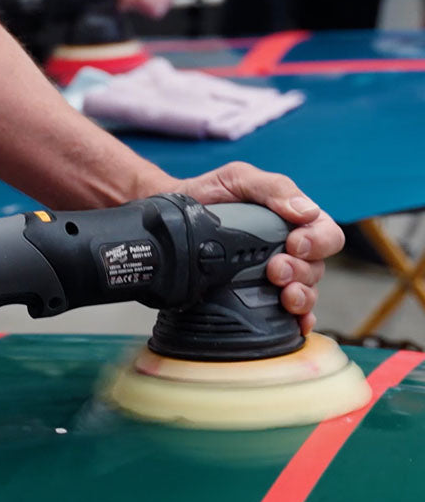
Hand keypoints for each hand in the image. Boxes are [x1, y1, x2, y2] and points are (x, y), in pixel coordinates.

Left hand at [169, 162, 344, 334]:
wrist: (176, 212)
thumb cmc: (211, 192)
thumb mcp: (240, 178)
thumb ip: (274, 188)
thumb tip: (307, 212)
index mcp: (292, 221)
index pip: (325, 234)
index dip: (318, 242)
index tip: (294, 244)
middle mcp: (288, 249)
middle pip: (317, 268)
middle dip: (302, 271)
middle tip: (276, 269)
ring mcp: (274, 274)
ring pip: (306, 291)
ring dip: (300, 296)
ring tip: (283, 294)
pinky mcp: (257, 294)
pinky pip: (288, 313)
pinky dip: (297, 320)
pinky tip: (294, 323)